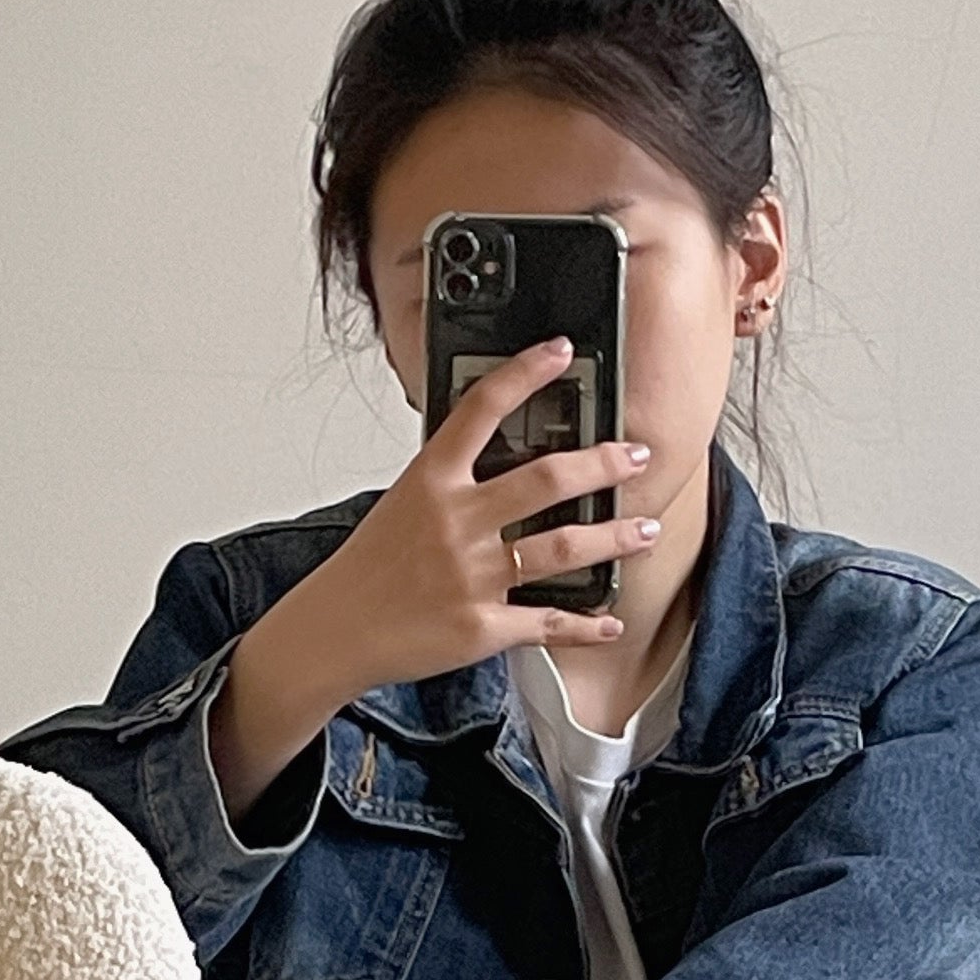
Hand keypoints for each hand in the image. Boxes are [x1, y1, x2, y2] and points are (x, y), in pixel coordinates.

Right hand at [307, 338, 662, 689]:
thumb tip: (499, 455)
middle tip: (635, 456)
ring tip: (645, 530)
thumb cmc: (368, 568)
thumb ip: (451, 480)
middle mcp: (456, 522)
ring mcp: (471, 576)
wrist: (335, 630)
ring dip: (614, 538)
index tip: (560, 350)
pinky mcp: (482, 626)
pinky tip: (610, 619)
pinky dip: (586, 624)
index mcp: (431, 481)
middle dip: (604, 465)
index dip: (524, 373)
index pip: (481, 409)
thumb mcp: (401, 503)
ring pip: (562, 548)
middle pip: (547, 480)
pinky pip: (547, 622)